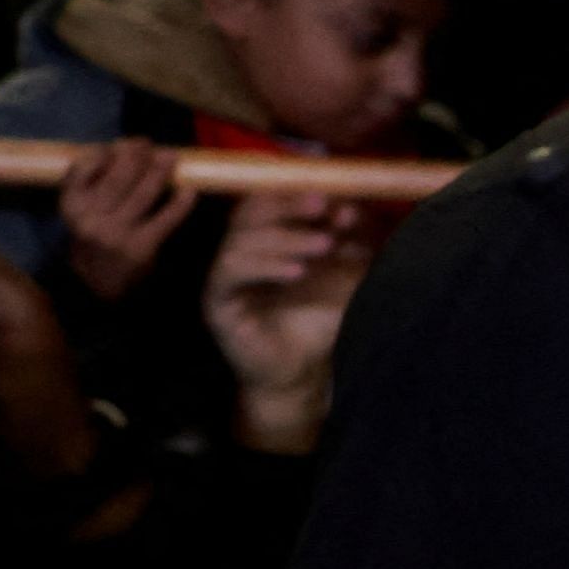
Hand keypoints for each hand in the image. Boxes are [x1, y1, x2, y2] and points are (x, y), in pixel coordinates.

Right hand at [58, 136, 200, 300]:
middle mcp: (90, 219)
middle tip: (149, 144)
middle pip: (118, 176)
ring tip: (171, 156)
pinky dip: (179, 204)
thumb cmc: (93, 248)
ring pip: (142, 193)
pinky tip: (189, 191)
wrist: (97, 294)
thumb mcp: (79, 218)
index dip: (104, 152)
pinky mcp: (141, 249)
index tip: (120, 143)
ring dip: (159, 171)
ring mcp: (116, 234)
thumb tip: (117, 152)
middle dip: (136, 154)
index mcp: (71, 207)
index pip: (83, 168)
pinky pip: (165, 220)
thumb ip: (90, 189)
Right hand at [204, 191, 367, 452]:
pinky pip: (231, 272)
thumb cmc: (317, 324)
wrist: (301, 374)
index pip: (270, 200)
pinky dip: (265, 266)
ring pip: (242, 239)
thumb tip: (353, 209)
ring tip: (326, 245)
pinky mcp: (216, 301)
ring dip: (287, 238)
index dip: (299, 194)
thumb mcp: (341, 280)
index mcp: (265, 239)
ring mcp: (224, 275)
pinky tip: (297, 272)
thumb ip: (346, 246)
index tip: (336, 197)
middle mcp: (239, 250)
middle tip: (325, 206)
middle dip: (290, 205)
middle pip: (251, 210)